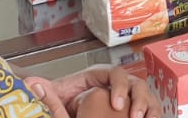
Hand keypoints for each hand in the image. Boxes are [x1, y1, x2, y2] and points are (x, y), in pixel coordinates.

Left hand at [29, 65, 155, 117]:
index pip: (116, 74)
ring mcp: (127, 97)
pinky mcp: (132, 111)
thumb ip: (48, 95)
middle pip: (137, 84)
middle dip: (140, 100)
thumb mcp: (56, 98)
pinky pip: (150, 110)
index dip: (120, 87)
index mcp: (99, 76)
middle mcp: (117, 84)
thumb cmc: (64, 103)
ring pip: (147, 97)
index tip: (117, 106)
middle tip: (135, 117)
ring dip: (152, 108)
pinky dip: (154, 115)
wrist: (69, 110)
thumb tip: (33, 84)